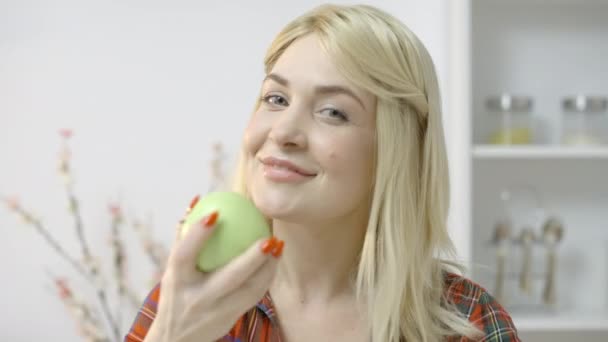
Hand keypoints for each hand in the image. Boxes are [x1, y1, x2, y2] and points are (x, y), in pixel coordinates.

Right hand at [147, 209, 282, 341]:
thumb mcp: (172, 270)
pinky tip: (275, 260)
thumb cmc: (176, 293)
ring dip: (267, 268)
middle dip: (251, 259)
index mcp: (177, 280)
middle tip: (269, 238)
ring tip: (279, 245)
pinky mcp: (230, 319)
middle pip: (228, 277)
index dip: (198, 234)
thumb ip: (183, 237)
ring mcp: (215, 312)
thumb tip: (197, 201)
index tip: (216, 212)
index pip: (184, 255)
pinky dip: (266, 277)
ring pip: (249, 290)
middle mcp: (196, 297)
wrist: (177, 340)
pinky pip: (254, 296)